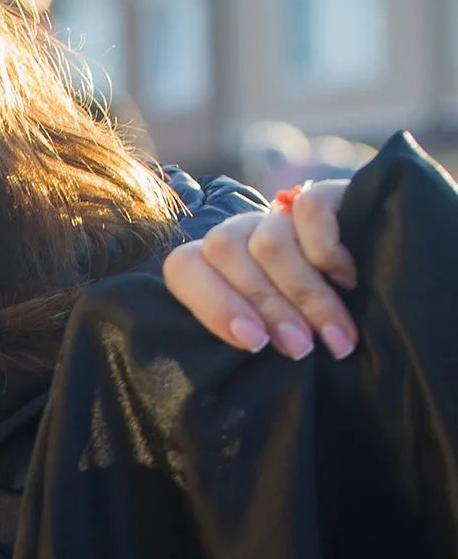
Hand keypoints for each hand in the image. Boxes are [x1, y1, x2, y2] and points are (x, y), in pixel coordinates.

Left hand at [163, 180, 357, 360]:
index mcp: (211, 268)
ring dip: (305, 295)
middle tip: (301, 349)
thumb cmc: (306, 333)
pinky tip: (348, 281)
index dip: (215, 305)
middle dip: (268, 309)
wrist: (374, 294)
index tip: (255, 343)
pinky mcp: (323, 194)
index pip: (183, 267)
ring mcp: (277, 213)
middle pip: (227, 252)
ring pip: (271, 241)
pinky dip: (328, 251)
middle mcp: (239, 233)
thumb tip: (239, 363)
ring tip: (334, 337)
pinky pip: (310, 210)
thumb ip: (246, 338)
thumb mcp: (270, 339)